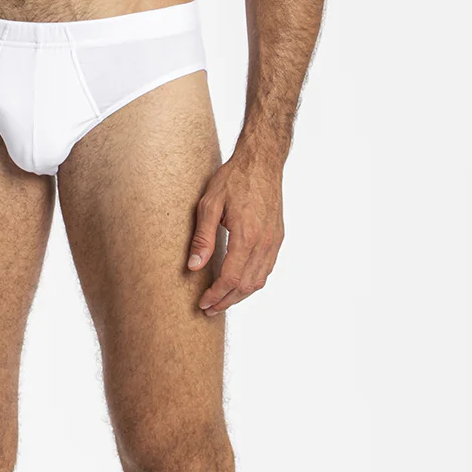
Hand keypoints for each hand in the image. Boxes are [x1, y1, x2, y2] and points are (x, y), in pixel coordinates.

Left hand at [188, 150, 284, 316]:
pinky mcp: (278, 238)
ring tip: (221, 301)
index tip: (203, 303)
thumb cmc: (233, 179)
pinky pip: (267, 269)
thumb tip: (194, 267)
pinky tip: (238, 283)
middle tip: (209, 309)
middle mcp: (264, 242)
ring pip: (259, 281)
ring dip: (240, 295)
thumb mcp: (209, 205)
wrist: (262, 162)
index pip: (231, 278)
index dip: (216, 295)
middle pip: (246, 286)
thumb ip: (203, 238)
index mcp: (247, 235)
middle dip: (226, 301)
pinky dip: (252, 282)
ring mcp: (274, 241)